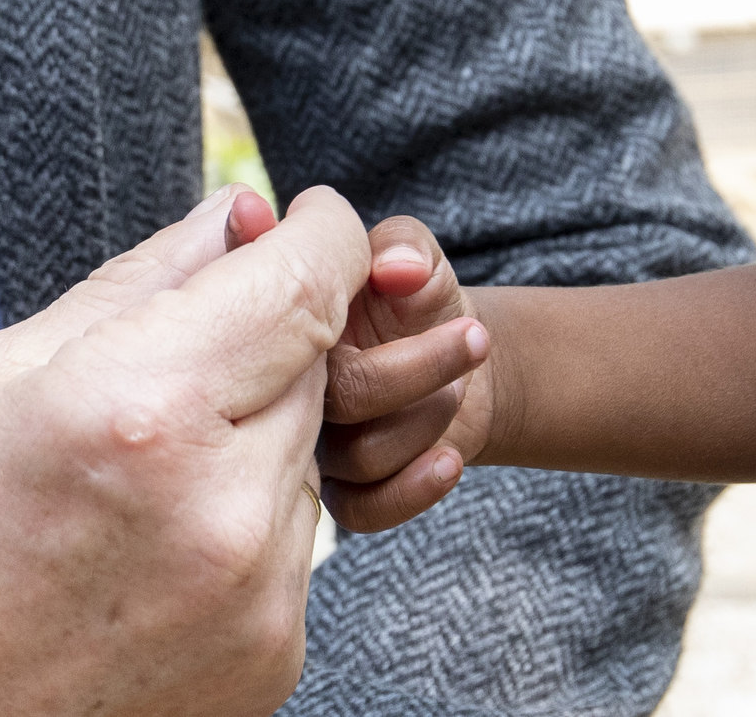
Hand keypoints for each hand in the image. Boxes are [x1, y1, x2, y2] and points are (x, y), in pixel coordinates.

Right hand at [0, 185, 370, 716]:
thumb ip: (145, 287)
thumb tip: (240, 215)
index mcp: (143, 408)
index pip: (309, 281)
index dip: (315, 233)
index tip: (295, 223)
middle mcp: (222, 509)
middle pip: (312, 367)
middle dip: (261, 344)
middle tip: (164, 368)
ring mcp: (254, 603)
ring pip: (305, 461)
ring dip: (250, 443)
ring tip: (127, 485)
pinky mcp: (267, 668)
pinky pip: (289, 553)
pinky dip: (238, 530)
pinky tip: (137, 556)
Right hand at [318, 216, 496, 534]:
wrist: (457, 355)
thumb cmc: (421, 297)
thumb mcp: (415, 256)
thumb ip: (404, 245)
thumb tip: (397, 267)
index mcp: (283, 331)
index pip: (292, 332)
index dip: (347, 313)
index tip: (414, 285)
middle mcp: (287, 393)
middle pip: (334, 400)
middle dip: (416, 371)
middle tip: (472, 336)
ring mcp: (311, 447)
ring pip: (357, 456)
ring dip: (426, 419)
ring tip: (461, 382)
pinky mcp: (342, 493)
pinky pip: (363, 511)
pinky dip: (412, 490)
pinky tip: (449, 460)